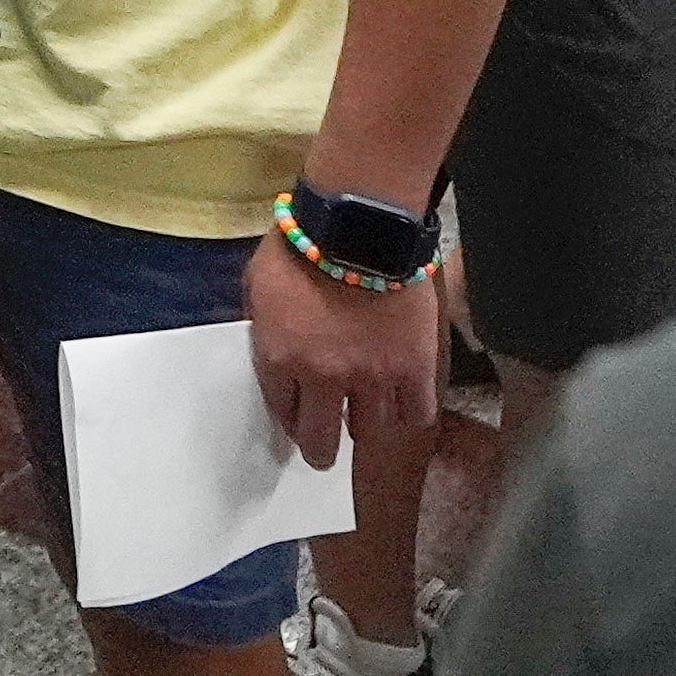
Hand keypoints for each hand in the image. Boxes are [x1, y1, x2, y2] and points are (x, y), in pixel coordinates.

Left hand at [244, 231, 439, 473]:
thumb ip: (265, 327)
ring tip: (366, 411)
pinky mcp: (415, 368)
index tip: (297, 420)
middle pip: (323, 442)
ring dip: (365, 422)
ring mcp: (374, 377)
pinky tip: (402, 401)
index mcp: (281, 358)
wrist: (360, 224)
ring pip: (371, 431)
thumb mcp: (259, 284)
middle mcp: (326, 378)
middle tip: (323, 451)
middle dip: (320, 450)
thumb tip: (271, 351)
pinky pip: (415, 414)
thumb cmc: (302, 245)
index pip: (283, 412)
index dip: (291, 419)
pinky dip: (408, 411)